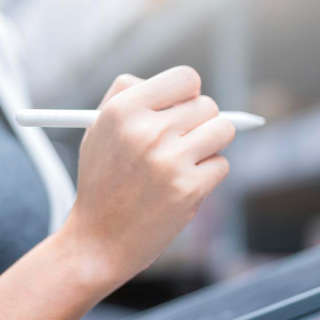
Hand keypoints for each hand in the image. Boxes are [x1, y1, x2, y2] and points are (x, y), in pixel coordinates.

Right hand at [61, 67, 234, 284]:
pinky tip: (182, 188)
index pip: (186, 78)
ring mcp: (169, 160)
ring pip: (222, 131)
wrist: (97, 241)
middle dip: (200, 123)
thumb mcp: (100, 129)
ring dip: (211, 146)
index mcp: (123, 109)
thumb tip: (188, 86)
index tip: (186, 107)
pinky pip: (222, 165)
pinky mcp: (188, 188)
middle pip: (208, 105)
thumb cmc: (103, 182)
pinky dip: (209, 176)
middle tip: (181, 144)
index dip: (190, 93)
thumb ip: (134, 96)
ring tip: (185, 163)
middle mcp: (146, 131)